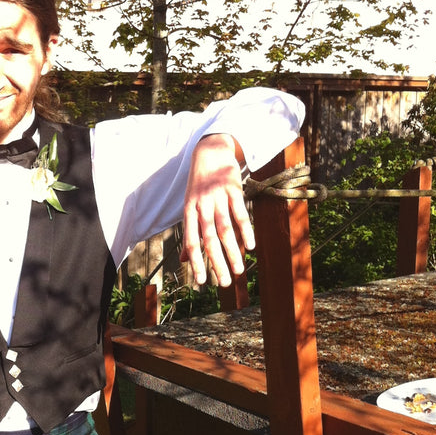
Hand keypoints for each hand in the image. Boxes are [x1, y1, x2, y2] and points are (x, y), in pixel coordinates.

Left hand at [179, 133, 253, 286]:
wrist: (209, 150)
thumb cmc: (198, 184)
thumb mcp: (189, 206)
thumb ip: (189, 233)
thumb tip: (184, 259)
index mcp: (189, 213)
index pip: (190, 242)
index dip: (195, 262)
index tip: (201, 282)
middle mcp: (202, 207)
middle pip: (209, 240)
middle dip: (216, 264)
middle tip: (224, 283)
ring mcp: (218, 198)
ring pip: (225, 230)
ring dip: (233, 253)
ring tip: (239, 270)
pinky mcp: (233, 189)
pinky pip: (240, 214)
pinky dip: (246, 231)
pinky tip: (251, 247)